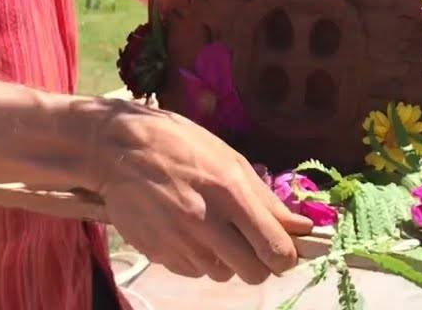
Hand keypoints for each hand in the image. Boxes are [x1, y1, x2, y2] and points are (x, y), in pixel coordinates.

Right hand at [89, 101, 313, 283]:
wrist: (119, 150)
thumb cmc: (180, 146)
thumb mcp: (230, 159)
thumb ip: (266, 199)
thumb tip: (301, 227)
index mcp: (230, 193)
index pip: (275, 250)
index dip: (287, 256)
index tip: (284, 248)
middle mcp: (206, 223)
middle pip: (254, 273)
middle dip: (259, 262)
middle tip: (250, 241)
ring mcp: (180, 243)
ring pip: (223, 274)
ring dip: (226, 259)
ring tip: (211, 227)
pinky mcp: (159, 255)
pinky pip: (193, 270)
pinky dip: (198, 257)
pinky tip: (187, 229)